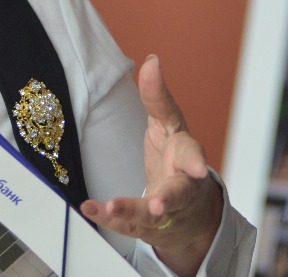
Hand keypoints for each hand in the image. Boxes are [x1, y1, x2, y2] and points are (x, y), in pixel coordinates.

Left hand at [80, 55, 222, 276]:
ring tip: (113, 207)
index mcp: (186, 158)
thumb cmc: (177, 161)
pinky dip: (110, 219)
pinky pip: (128, 226)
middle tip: (158, 204)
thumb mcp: (169, 126)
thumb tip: (151, 60)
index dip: (195, 161)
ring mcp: (165, 212)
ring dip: (133, 212)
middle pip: (177, 195)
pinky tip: (91, 208)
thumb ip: (158, 98)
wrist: (190, 212)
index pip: (191, 156)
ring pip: (151, 216)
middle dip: (168, 199)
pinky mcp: (147, 227)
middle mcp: (180, 187)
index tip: (197, 167)